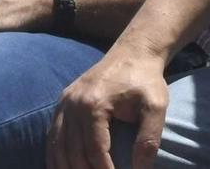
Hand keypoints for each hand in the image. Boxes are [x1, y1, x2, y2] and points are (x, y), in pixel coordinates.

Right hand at [48, 45, 172, 168]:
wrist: (132, 52)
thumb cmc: (146, 80)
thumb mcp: (156, 108)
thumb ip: (149, 140)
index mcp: (94, 104)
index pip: (96, 151)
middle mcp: (74, 103)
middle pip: (74, 151)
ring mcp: (65, 101)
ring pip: (58, 145)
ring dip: (66, 167)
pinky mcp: (63, 101)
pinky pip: (53, 133)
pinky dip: (54, 154)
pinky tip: (59, 167)